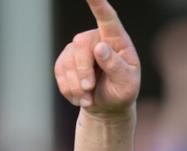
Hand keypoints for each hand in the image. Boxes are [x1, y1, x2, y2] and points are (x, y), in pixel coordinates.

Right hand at [54, 0, 139, 115]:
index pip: (108, 18)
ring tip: (89, 97)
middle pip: (81, 45)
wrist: (108, 105)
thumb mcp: (126, 83)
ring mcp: (79, 49)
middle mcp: (96, 39)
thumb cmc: (122, 91)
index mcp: (117, 41)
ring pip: (68, 61)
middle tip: (90, 88)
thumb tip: (99, 47)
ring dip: (77, 85)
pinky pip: (59, 72)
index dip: (98, 4)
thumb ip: (116, 67)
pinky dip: (69, 89)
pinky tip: (82, 97)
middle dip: (83, 70)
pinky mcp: (65, 61)